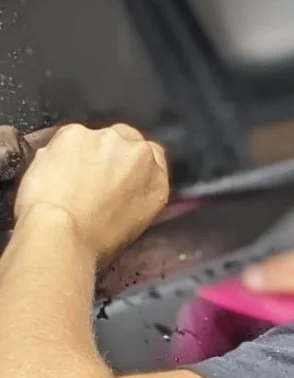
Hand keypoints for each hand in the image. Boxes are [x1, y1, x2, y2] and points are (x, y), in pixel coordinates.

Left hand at [15, 123, 168, 265]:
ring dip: (84, 152)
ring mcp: (106, 140)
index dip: (131, 164)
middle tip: (90, 178)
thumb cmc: (90, 244)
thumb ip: (135, 197)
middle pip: (126, 139)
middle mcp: (138, 154)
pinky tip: (53, 174)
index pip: (153, 156)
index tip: (117, 174)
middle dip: (110, 154)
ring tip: (67, 181)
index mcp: (156, 181)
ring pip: (95, 138)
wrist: (59, 235)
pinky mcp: (74, 133)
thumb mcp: (132, 227)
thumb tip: (120, 190)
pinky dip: (60, 152)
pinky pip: (68, 138)